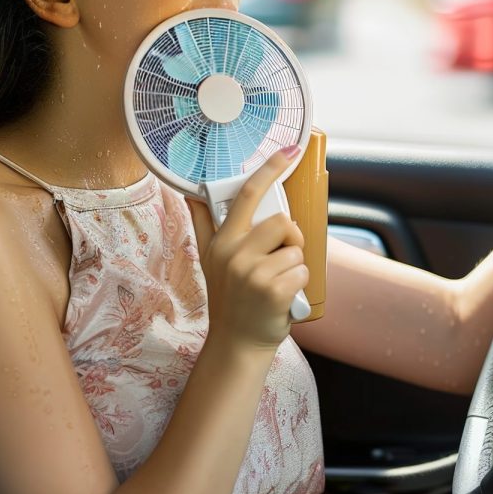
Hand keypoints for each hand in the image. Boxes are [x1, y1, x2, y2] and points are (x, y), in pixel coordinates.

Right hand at [186, 147, 307, 349]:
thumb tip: (190, 194)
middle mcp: (235, 254)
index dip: (269, 169)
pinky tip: (284, 296)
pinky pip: (303, 271)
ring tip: (278, 281)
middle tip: (280, 256)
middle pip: (282, 221)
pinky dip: (299, 284)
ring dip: (294, 265)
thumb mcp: (209, 259)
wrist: (237, 342)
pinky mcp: (274, 292)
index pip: (247, 195)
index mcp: (223, 241)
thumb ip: (203, 225)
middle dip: (289, 237)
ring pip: (296, 249)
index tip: (288, 151)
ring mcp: (254, 274)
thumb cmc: (229, 298)